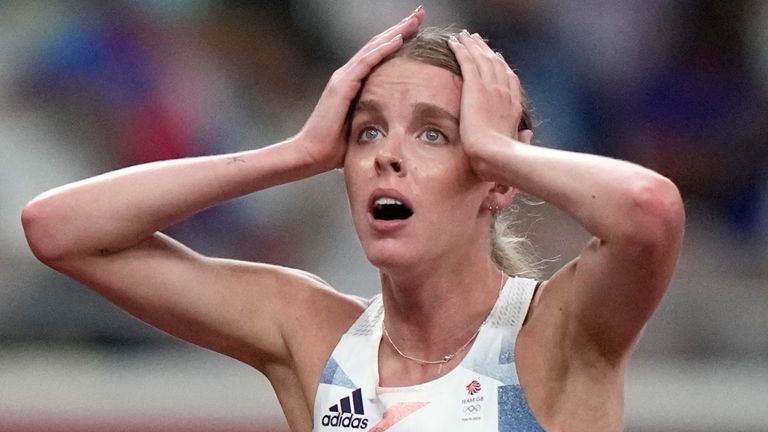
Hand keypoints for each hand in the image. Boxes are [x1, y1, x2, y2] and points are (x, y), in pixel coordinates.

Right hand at [296, 6, 424, 172]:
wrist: (310, 155)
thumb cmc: (335, 148)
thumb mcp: (362, 127)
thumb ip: (375, 118)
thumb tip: (397, 123)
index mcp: (353, 83)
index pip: (379, 55)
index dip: (398, 39)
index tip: (418, 29)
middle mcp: (347, 75)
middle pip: (378, 44)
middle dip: (400, 28)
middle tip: (420, 13)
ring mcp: (343, 78)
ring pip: (374, 48)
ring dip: (395, 32)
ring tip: (414, 19)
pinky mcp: (341, 86)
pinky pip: (366, 63)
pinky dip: (383, 49)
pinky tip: (398, 39)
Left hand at [448, 30, 529, 179]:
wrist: (495, 154)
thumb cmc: (503, 158)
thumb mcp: (516, 146)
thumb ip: (522, 139)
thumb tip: (529, 136)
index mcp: (513, 105)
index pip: (508, 79)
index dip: (501, 66)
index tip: (496, 58)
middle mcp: (504, 92)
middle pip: (496, 64)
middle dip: (486, 50)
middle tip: (476, 40)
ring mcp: (491, 87)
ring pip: (482, 58)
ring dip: (473, 45)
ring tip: (464, 35)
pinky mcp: (476, 86)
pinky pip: (468, 61)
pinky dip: (461, 49)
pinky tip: (454, 41)